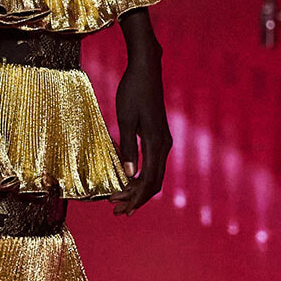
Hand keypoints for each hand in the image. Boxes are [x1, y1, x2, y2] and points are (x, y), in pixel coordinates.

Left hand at [112, 19, 172, 216]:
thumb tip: (129, 175)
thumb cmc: (132, 91)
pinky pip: (152, 164)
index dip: (134, 197)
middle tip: (116, 211)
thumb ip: (128, 148)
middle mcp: (164, 145)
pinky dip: (140, 177)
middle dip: (135, 199)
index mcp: (156, 143)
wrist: (145, 69)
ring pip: (154, 174)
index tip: (117, 206)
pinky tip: (126, 180)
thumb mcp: (126, 119)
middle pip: (154, 182)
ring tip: (119, 201)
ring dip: (137, 190)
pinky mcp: (158, 136)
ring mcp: (163, 141)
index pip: (149, 181)